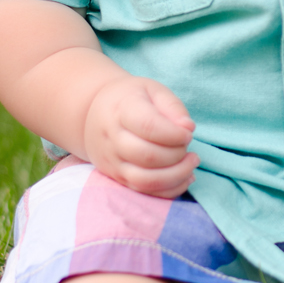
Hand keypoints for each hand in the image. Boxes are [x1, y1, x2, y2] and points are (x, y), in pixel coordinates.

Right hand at [82, 74, 198, 197]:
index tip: (188, 132)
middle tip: (187, 145)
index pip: (148, 126)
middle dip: (177, 154)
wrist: (92, 116)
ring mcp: (113, 162)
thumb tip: (188, 128)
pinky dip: (169, 190)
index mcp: (122, 110)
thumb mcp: (153, 90)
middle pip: (148, 156)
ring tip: (191, 162)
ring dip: (176, 175)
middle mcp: (113, 138)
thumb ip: (172, 107)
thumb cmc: (130, 99)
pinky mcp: (116, 178)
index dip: (174, 134)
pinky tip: (185, 177)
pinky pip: (144, 192)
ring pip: (146, 180)